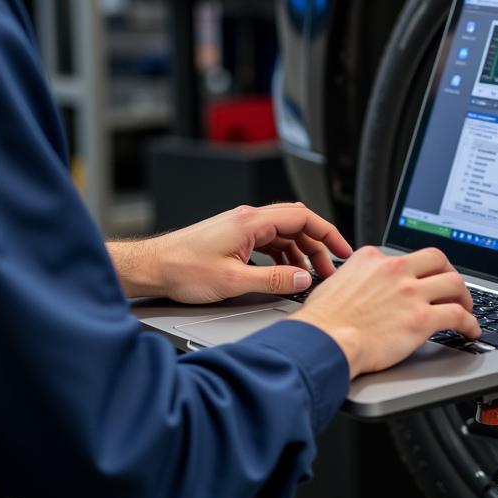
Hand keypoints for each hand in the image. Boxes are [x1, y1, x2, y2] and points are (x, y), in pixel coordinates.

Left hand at [107, 202, 352, 303]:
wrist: (153, 267)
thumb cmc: (183, 270)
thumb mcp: (233, 281)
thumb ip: (273, 280)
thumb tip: (303, 279)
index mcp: (251, 221)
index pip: (302, 217)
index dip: (328, 233)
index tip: (344, 250)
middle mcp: (248, 219)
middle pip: (296, 225)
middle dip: (318, 246)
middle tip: (330, 271)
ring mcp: (240, 227)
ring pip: (283, 234)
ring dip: (301, 254)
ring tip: (310, 277)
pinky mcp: (234, 238)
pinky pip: (269, 242)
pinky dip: (283, 256)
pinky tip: (285, 274)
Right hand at [288, 246, 479, 378]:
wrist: (324, 340)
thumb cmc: (322, 321)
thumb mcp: (335, 282)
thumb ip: (354, 278)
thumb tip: (357, 287)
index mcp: (373, 258)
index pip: (405, 256)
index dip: (417, 271)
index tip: (421, 281)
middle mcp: (394, 269)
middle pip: (437, 258)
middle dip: (449, 271)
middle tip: (451, 287)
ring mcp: (410, 293)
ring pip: (454, 282)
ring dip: (465, 296)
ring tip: (466, 308)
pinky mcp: (421, 319)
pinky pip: (458, 315)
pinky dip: (470, 323)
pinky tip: (471, 331)